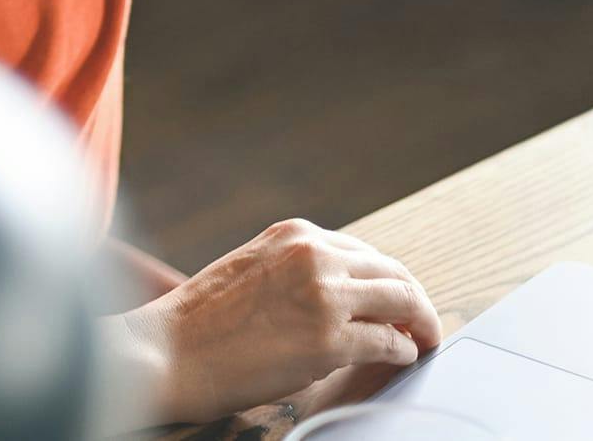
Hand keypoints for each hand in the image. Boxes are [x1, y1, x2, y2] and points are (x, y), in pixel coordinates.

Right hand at [122, 218, 441, 421]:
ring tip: (423, 341)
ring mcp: (324, 297)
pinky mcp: (329, 341)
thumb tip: (344, 295)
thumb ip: (297, 271)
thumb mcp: (253, 269)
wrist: (168, 350)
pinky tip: (402, 358)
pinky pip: (389, 343)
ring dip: (421, 323)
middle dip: (415, 300)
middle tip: (424, 324)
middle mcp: (314, 255)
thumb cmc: (201, 320)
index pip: (365, 252)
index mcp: (295, 234)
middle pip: (393, 272)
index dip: (389, 279)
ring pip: (402, 301)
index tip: (398, 300)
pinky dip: (404, 351)